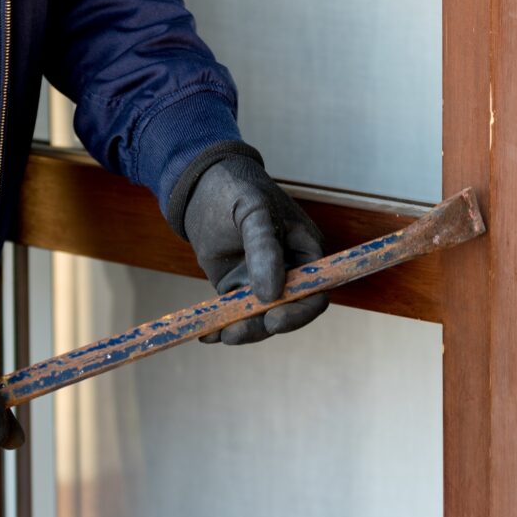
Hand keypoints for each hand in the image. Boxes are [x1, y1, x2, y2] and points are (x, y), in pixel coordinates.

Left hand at [184, 154, 328, 344]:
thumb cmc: (237, 188)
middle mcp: (290, 271)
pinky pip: (235, 312)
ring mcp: (262, 280)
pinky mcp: (237, 286)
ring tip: (219, 334)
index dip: (299, 312)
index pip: (316, 292)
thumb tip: (270, 294)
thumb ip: (264, 248)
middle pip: (287, 312)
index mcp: (306, 251)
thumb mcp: (253, 211)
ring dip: (242, 330)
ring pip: (260, 317)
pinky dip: (222, 324)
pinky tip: (207, 333)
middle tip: (236, 332)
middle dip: (263, 326)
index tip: (274, 320)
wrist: (201, 182)